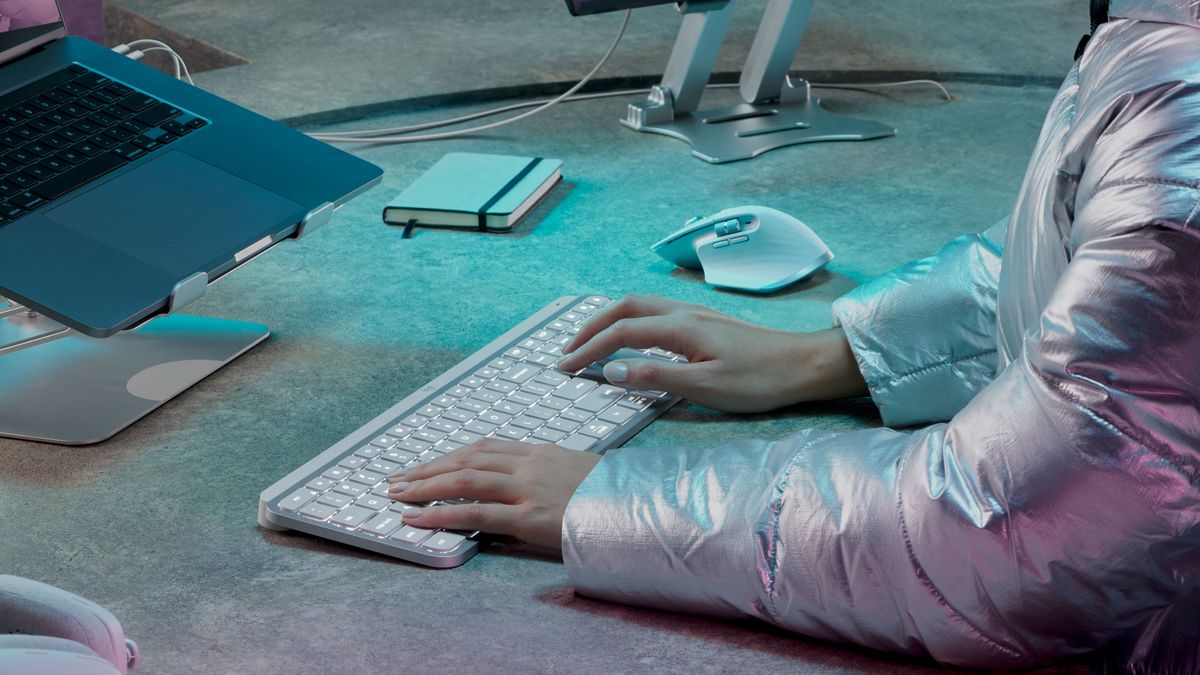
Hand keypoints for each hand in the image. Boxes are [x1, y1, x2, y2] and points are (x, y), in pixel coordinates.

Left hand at [386, 440, 600, 552]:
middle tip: (396, 480)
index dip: (448, 456)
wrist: (641, 507)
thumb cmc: (614, 496)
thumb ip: (545, 477)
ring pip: (464, 479)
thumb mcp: (577, 475)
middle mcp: (529, 464)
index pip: (483, 448)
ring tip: (397, 495)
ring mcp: (528, 488)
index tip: (423, 465)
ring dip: (424, 486)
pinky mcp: (530, 516)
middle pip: (466, 459)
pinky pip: (477, 513)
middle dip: (426, 469)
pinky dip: (442, 514)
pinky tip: (418, 518)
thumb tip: (517, 493)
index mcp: (540, 452)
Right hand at [557, 294, 866, 412]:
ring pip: (640, 305)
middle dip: (591, 326)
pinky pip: (655, 312)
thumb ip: (656, 377)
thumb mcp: (705, 387)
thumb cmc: (759, 381)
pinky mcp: (706, 322)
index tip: (563, 368)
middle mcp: (683, 312)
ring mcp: (696, 314)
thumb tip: (611, 371)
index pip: (620, 333)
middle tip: (567, 349)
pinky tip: (632, 337)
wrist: (804, 365)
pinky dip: (630, 320)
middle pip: (624, 307)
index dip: (588, 349)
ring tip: (590, 340)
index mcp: (679, 327)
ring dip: (609, 320)